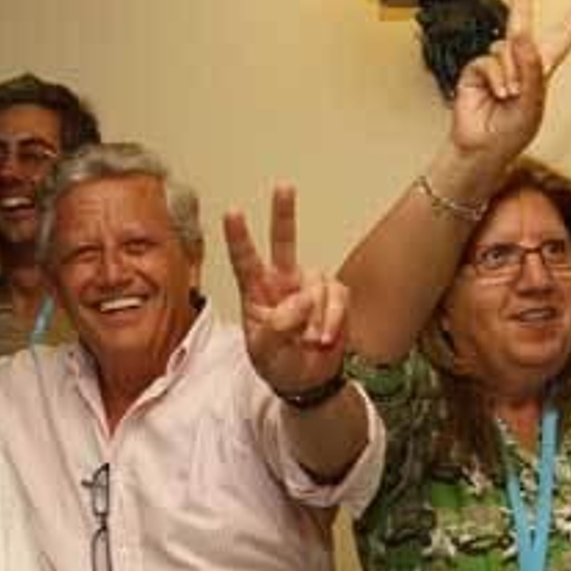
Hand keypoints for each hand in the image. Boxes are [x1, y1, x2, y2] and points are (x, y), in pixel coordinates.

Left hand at [226, 186, 348, 397]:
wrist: (307, 383)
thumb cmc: (278, 365)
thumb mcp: (265, 352)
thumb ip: (278, 326)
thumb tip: (302, 299)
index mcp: (256, 293)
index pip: (245, 261)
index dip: (239, 238)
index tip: (232, 213)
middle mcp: (283, 283)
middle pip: (284, 243)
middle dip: (284, 214)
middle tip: (283, 187)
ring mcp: (310, 288)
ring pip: (316, 285)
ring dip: (315, 319)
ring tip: (309, 342)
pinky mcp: (335, 297)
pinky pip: (338, 298)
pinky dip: (333, 321)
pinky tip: (325, 339)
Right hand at [450, 0, 570, 168]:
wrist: (481, 151)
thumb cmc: (511, 136)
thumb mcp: (533, 105)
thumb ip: (531, 69)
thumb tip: (520, 38)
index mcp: (541, 71)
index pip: (562, 38)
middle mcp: (518, 64)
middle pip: (521, 19)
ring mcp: (496, 67)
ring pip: (506, 48)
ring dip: (510, 73)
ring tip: (509, 96)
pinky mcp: (475, 72)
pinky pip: (487, 61)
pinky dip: (495, 77)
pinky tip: (498, 93)